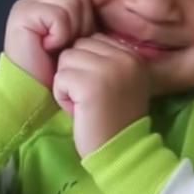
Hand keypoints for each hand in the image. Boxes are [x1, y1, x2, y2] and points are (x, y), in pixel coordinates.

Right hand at [3, 0, 95, 88]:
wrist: (37, 96)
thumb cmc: (60, 75)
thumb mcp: (81, 44)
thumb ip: (89, 22)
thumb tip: (119, 5)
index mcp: (52, 4)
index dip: (88, 24)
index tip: (74, 46)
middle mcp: (38, 0)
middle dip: (81, 25)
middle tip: (65, 47)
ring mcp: (28, 4)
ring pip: (72, 1)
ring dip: (71, 30)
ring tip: (56, 47)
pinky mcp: (22, 13)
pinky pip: (59, 14)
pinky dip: (60, 34)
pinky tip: (47, 47)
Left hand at [52, 35, 150, 155]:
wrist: (122, 153)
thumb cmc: (117, 120)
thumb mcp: (121, 83)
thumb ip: (107, 60)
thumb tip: (77, 44)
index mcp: (134, 56)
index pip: (94, 40)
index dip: (88, 65)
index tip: (100, 90)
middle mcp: (125, 57)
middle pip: (78, 46)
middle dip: (76, 72)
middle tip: (91, 98)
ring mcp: (108, 69)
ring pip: (66, 59)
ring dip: (68, 84)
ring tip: (85, 104)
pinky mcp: (89, 83)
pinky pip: (60, 77)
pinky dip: (62, 97)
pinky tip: (79, 111)